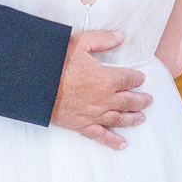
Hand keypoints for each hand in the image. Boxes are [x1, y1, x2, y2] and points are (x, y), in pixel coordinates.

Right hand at [49, 28, 150, 151]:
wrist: (33, 83)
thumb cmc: (55, 62)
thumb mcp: (80, 43)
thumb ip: (103, 39)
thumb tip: (121, 36)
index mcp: (107, 79)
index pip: (130, 79)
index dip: (137, 78)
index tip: (141, 79)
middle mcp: (104, 99)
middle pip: (130, 101)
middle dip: (141, 100)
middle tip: (148, 100)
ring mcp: (94, 114)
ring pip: (120, 118)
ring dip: (133, 119)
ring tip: (141, 118)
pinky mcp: (82, 125)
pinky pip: (101, 135)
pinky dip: (113, 141)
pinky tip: (122, 144)